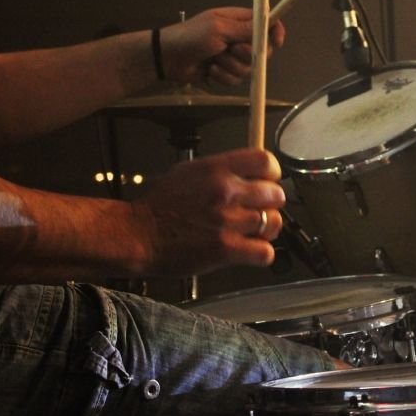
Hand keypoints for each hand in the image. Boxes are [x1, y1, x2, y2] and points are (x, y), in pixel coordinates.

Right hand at [127, 148, 285, 276]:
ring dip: (267, 229)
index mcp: (217, 169)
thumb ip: (220, 170)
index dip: (272, 174)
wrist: (139, 235)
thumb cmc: (159, 206)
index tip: (267, 182)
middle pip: (275, 194)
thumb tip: (245, 172)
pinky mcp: (227, 249)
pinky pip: (265, 252)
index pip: (265, 161)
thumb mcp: (188, 172)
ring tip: (252, 232)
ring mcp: (228, 221)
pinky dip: (261, 254)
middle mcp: (226, 192)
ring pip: (274, 223)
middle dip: (270, 204)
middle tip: (258, 211)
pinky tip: (248, 251)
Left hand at [158, 7, 285, 85]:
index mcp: (238, 21)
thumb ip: (244, 28)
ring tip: (214, 60)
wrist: (168, 58)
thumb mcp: (218, 28)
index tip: (277, 42)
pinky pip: (236, 79)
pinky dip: (223, 77)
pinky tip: (210, 71)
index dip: (275, 31)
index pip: (266, 23)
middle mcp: (238, 38)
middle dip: (248, 54)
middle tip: (232, 49)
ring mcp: (231, 56)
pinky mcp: (225, 72)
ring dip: (231, 66)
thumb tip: (268, 22)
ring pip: (248, 68)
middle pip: (261, 50)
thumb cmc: (191, 36)